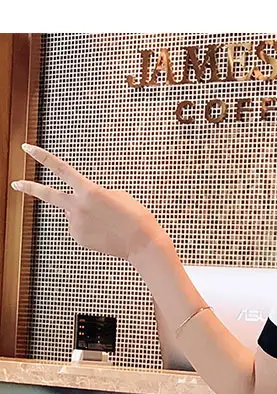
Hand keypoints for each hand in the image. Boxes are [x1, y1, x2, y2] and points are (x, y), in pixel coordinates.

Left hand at [10, 143, 164, 261]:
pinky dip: (89, 229)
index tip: (27, 149)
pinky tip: (104, 233)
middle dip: (30, 188)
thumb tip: (69, 207)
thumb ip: (89, 195)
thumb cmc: (134, 217)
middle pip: (48, 195)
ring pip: (73, 214)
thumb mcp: (115, 195)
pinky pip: (79, 228)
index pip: (60, 169)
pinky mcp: (80, 239)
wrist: (143, 244)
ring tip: (107, 222)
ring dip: (85, 215)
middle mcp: (78, 207)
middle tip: (15, 183)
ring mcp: (77, 224)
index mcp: (89, 190)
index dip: (42, 157)